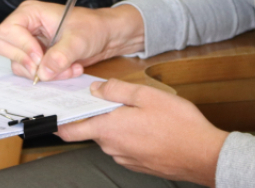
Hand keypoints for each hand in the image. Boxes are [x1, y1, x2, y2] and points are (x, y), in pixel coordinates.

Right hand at [0, 1, 145, 81]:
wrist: (107, 36)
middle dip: (25, 61)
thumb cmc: (93, 27)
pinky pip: (30, 72)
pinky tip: (67, 69)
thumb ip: (60, 56)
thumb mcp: (78, 40)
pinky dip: (48, 76)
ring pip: (18, 64)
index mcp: (29, 13)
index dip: (21, 47)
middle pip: (2, 47)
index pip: (7, 31)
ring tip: (67, 68)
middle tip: (45, 67)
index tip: (40, 58)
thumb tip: (43, 72)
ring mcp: (28, 42)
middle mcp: (24, 27)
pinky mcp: (36, 56)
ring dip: (42, 72)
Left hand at [56, 78, 226, 185]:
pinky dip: (128, 133)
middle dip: (95, 113)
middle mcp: (112, 148)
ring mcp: (125, 158)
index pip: (69, 130)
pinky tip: (146, 124)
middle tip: (105, 96)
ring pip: (110, 136)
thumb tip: (97, 89)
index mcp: (109, 130)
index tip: (49, 112)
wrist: (205, 156)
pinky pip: (124, 145)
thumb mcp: (146, 95)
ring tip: (135, 109)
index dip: (56, 121)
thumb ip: (116, 90)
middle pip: (92, 129)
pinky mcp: (138, 164)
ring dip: (115, 123)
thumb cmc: (179, 125)